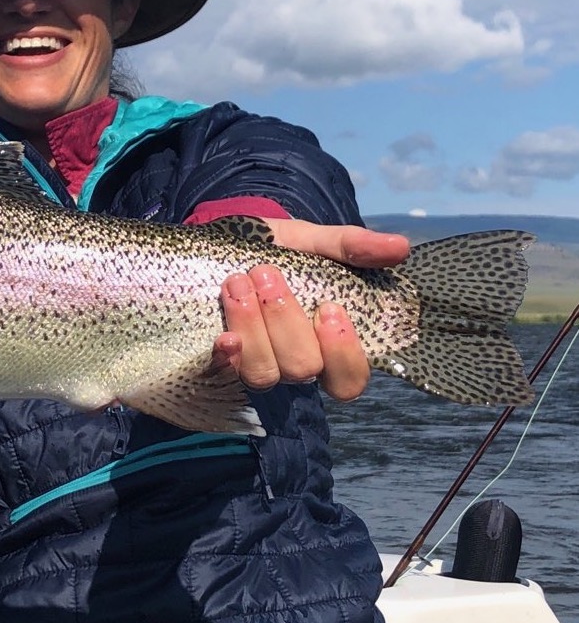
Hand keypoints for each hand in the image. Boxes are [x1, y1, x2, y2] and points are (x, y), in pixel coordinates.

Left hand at [212, 220, 409, 400]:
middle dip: (285, 321)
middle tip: (266, 273)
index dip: (342, 355)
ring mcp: (257, 363)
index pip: (348, 380)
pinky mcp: (222, 358)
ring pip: (263, 374)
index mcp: (327, 344)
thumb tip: (400, 246)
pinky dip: (225, 358)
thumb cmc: (284, 250)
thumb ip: (352, 247)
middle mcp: (293, 362)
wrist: (232, 241)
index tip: (330, 309)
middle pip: (302, 369)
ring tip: (238, 281)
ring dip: (252, 327)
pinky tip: (224, 337)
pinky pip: (223, 373)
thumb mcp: (317, 242)